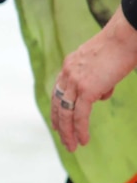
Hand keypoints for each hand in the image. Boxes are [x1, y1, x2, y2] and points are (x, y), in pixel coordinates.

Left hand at [51, 8, 136, 150]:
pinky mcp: (86, 89)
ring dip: (68, 133)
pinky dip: (80, 130)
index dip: (56, 108)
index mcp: (69, 66)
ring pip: (66, 114)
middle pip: (58, 104)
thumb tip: (101, 94)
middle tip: (64, 140)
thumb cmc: (121, 46)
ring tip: (72, 146)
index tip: (56, 122)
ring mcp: (75, 82)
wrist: (125, 36)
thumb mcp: (103, 63)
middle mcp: (67, 74)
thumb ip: (98, 79)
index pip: (58, 91)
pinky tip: (83, 140)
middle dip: (60, 125)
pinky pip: (79, 115)